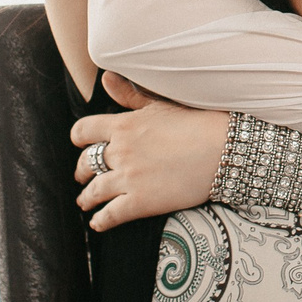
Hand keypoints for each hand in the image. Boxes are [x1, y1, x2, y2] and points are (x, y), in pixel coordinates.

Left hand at [70, 71, 226, 230]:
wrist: (223, 149)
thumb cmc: (196, 122)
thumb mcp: (159, 104)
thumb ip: (129, 95)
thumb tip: (106, 79)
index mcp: (123, 125)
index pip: (83, 131)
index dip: (78, 139)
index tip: (79, 144)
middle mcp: (120, 152)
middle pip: (85, 163)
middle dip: (81, 172)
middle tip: (82, 177)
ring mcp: (129, 178)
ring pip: (94, 192)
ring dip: (86, 198)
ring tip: (85, 202)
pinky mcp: (141, 202)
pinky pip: (111, 215)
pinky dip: (100, 221)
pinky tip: (98, 222)